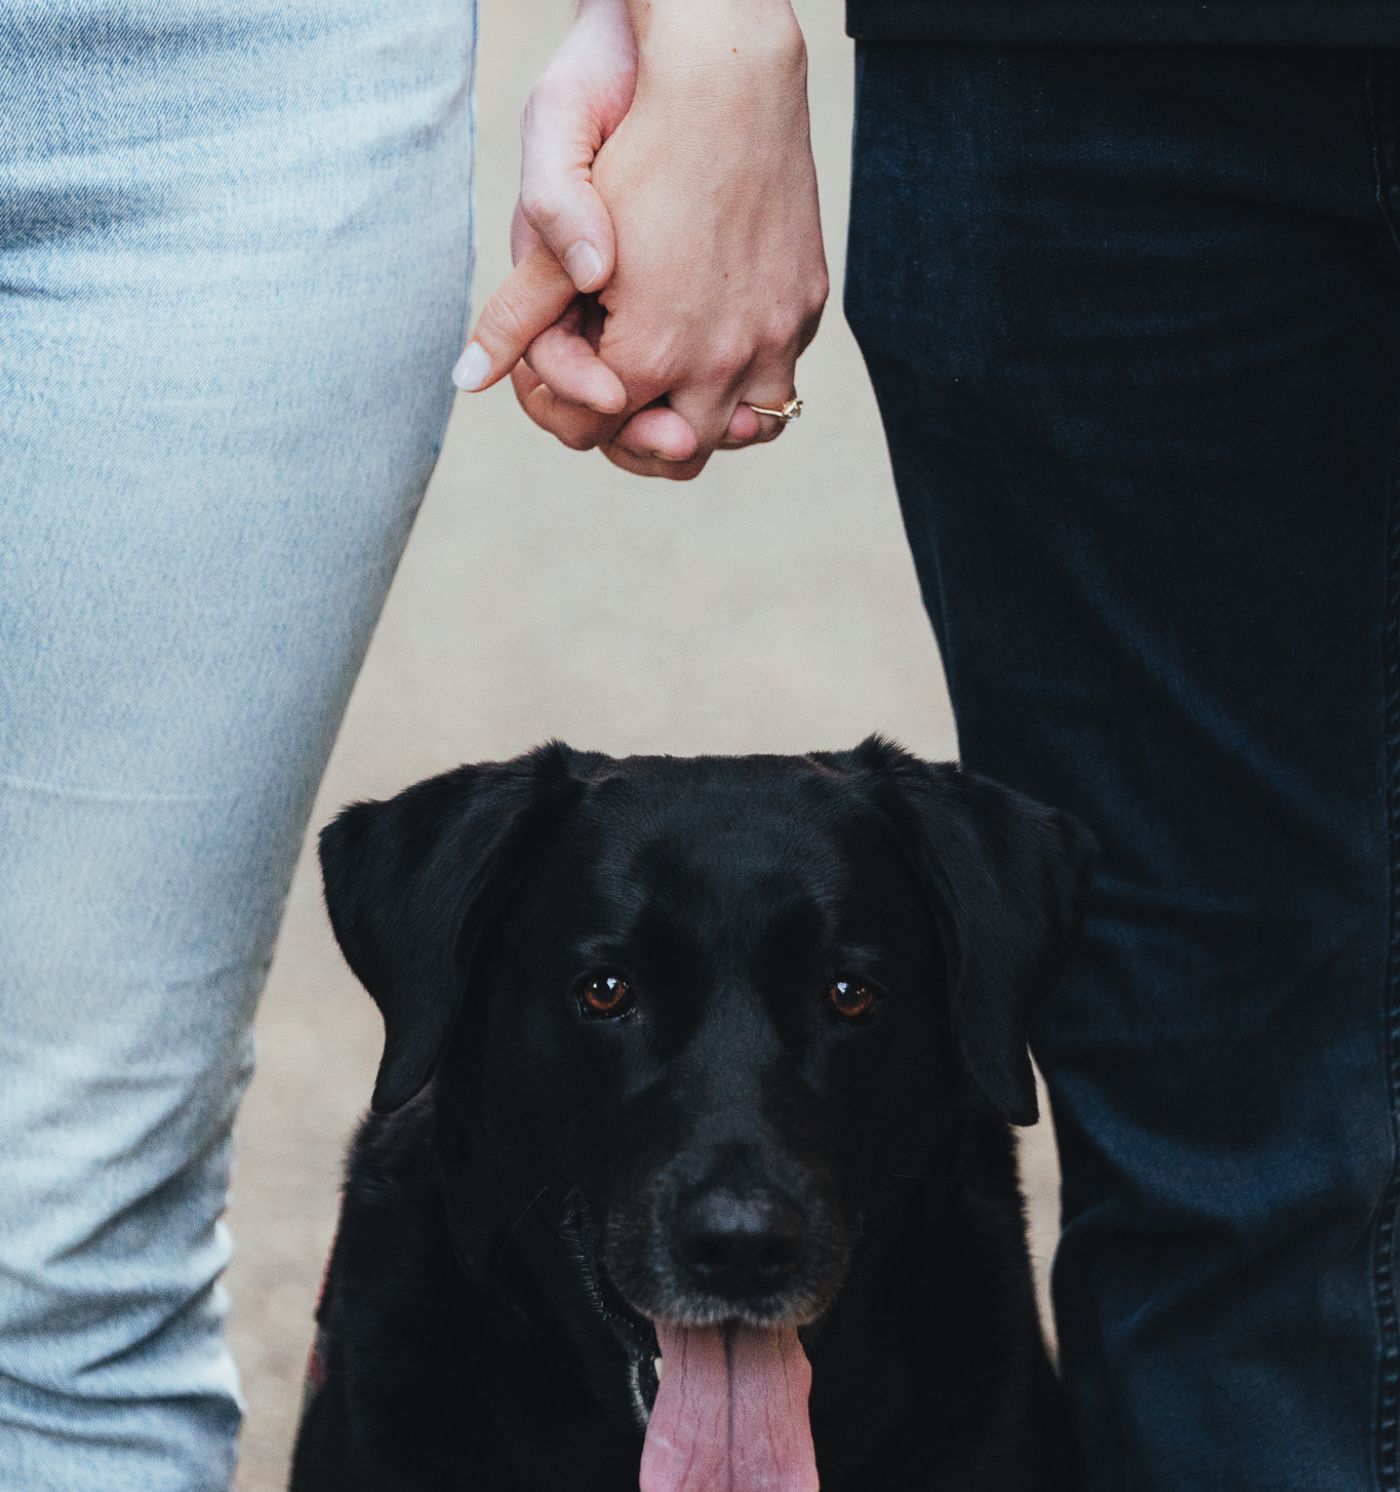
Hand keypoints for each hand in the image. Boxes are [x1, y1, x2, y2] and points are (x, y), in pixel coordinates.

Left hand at [461, 0, 827, 481]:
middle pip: (672, 453)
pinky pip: (780, 381)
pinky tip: (713, 350)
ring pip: (739, 431)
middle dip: (632, 434)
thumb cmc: (631, 128)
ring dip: (698, 419)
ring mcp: (777, 333)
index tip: (556, 379)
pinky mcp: (808, 305)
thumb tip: (468, 380)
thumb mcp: (550, 210)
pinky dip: (745, 383)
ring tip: (664, 388)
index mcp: (653, 347)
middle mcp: (723, 355)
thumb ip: (515, 312)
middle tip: (610, 397)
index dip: (563, 411)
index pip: (596, 430)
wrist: (731, 68)